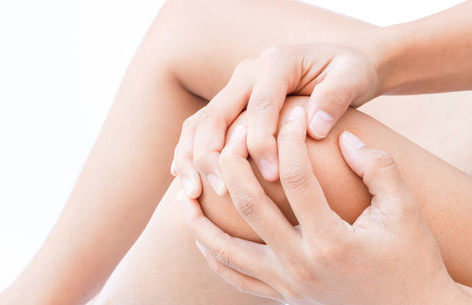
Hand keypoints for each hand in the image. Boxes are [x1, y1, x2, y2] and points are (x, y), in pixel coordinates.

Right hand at [171, 43, 378, 197]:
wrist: (338, 64)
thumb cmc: (349, 72)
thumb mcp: (355, 75)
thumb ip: (337, 96)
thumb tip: (313, 129)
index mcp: (276, 63)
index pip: (259, 105)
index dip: (261, 143)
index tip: (272, 176)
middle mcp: (247, 74)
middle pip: (215, 115)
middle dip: (212, 155)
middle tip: (221, 191)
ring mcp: (235, 90)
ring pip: (199, 124)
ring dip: (192, 158)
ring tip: (192, 193)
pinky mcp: (231, 107)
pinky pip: (201, 131)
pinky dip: (191, 155)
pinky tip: (190, 183)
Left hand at [178, 106, 467, 304]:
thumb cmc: (412, 261)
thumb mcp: (405, 212)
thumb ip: (378, 169)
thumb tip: (344, 138)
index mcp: (333, 241)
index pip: (297, 178)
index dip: (290, 139)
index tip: (290, 113)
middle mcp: (301, 265)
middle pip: (250, 206)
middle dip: (235, 164)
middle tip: (232, 135)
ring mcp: (287, 285)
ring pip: (227, 250)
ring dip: (202, 220)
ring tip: (187, 193)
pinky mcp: (282, 297)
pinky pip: (236, 279)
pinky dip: (214, 257)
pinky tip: (201, 239)